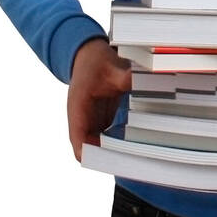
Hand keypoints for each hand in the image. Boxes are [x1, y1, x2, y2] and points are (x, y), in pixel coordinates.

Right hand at [67, 37, 132, 161]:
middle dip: (106, 157)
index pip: (78, 139)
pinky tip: (136, 144)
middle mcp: (81, 119)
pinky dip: (118, 144)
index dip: (91, 153)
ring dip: (112, 153)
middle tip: (131, 161)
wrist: (86, 54)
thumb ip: (123, 77)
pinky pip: (106, 139)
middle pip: (88, 148)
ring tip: (136, 156)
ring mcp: (89, 122)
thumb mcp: (109, 65)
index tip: (111, 159)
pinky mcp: (99, 121)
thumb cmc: (92, 61)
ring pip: (97, 147)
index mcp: (77, 107)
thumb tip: (139, 83)